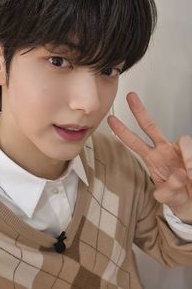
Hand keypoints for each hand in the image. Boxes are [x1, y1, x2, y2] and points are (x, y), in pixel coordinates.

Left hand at [108, 92, 191, 222]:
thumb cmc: (179, 195)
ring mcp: (179, 150)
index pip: (134, 142)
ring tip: (189, 176)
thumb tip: (178, 176)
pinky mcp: (191, 153)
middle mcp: (163, 150)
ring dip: (187, 158)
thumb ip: (168, 191)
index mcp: (152, 158)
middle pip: (150, 126)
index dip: (122, 132)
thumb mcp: (168, 197)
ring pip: (182, 140)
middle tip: (130, 97)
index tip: (111, 120)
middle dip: (139, 111)